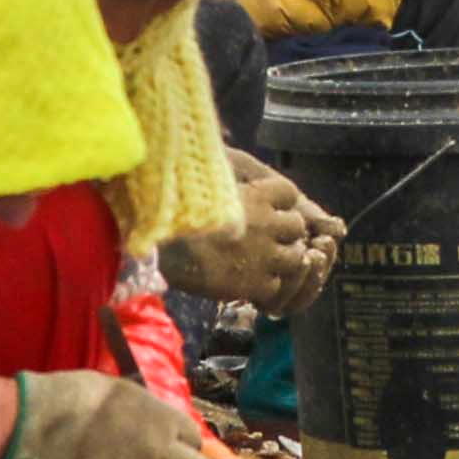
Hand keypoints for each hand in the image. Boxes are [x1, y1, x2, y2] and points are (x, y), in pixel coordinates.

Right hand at [154, 166, 341, 320]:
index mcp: (257, 195)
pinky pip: (277, 285)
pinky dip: (266, 285)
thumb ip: (227, 183)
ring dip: (283, 260)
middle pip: (297, 226)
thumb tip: (226, 174)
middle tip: (266, 240)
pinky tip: (248, 281)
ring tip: (262, 263)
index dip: (280, 202)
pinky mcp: (257, 283)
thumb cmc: (176, 210)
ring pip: (295, 258)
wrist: (162, 250)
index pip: (289, 193)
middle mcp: (268, 223)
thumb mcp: (206, 184)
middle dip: (285, 233)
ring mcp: (266, 255)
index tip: (268, 209)